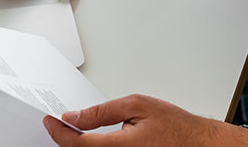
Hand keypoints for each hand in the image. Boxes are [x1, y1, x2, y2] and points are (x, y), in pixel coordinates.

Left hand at [42, 94, 247, 146]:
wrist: (198, 145)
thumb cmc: (175, 126)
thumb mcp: (137, 105)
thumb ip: (102, 112)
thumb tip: (75, 116)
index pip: (77, 144)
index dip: (58, 131)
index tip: (49, 121)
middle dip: (66, 140)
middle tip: (60, 124)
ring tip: (75, 131)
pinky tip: (91, 143)